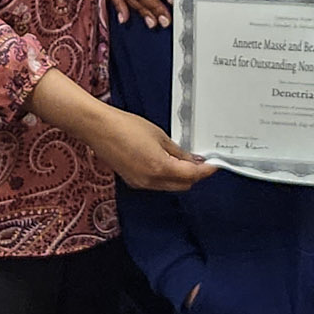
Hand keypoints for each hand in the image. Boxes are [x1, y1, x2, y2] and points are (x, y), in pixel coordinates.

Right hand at [89, 107, 213, 191]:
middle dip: (195, 176)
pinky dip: (166, 177)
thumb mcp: (160, 136)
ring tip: (185, 161)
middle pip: (182, 185)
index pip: (191, 176)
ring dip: (180, 177)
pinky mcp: (132, 181)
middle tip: (202, 162)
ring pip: (169, 186)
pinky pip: (156, 184)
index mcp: (160, 168)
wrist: (99, 128)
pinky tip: (167, 164)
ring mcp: (140, 183)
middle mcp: (150, 181)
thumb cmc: (126, 127)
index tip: (214, 165)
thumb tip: (192, 160)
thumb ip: (178, 152)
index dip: (206, 171)